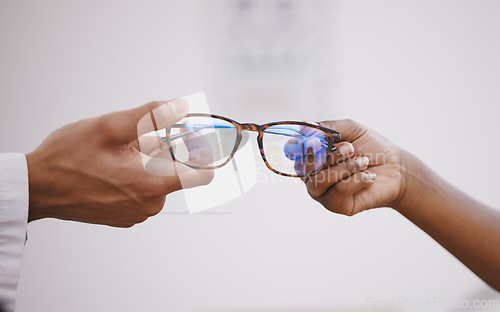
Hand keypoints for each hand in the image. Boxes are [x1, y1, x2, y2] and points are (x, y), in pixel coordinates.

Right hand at [26, 99, 212, 226]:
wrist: (38, 187)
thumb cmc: (69, 158)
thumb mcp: (110, 127)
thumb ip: (151, 116)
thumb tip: (181, 107)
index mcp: (152, 184)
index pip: (201, 175)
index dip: (202, 154)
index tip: (194, 140)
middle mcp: (150, 205)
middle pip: (174, 171)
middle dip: (159, 152)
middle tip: (129, 144)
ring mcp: (137, 214)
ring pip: (155, 179)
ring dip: (142, 164)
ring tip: (112, 158)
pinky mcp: (125, 217)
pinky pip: (140, 191)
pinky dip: (131, 177)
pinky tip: (107, 171)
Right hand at [304, 119, 405, 215]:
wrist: (396, 169)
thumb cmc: (371, 147)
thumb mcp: (350, 130)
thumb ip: (327, 128)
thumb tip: (303, 124)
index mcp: (310, 155)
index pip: (294, 151)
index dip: (304, 145)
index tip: (319, 140)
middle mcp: (311, 175)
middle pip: (306, 166)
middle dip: (331, 154)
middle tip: (351, 148)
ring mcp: (322, 192)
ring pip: (320, 180)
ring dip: (345, 168)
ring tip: (364, 162)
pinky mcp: (336, 206)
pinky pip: (338, 192)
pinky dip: (356, 180)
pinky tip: (369, 177)